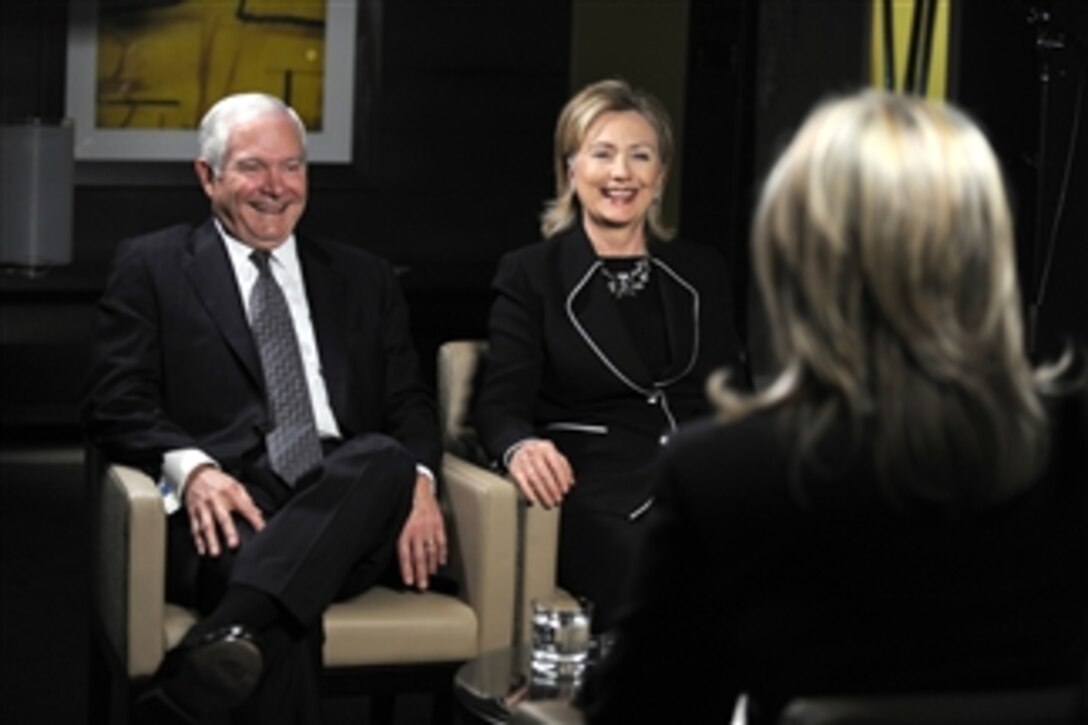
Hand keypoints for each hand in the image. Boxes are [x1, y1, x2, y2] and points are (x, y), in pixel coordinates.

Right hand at [183, 465, 264, 556]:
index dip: (253, 518)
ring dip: (210, 540)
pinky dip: (197, 540)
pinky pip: (194, 527)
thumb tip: (258, 513)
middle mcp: (215, 500)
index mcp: (229, 491)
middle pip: (222, 517)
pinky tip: (202, 550)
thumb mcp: (235, 484)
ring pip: (206, 525)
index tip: (260, 529)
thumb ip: (247, 499)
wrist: (195, 473)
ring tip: (215, 553)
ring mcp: (202, 507)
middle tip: (233, 545)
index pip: (244, 506)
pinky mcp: (192, 512)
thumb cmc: (217, 481)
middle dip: (228, 532)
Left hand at [397, 474, 446, 590]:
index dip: (407, 570)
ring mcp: (429, 528)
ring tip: (430, 576)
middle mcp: (417, 530)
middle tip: (422, 586)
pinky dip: (442, 552)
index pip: (405, 555)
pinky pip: (442, 541)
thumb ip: (395, 535)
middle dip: (421, 574)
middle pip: (420, 557)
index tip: (409, 582)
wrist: (417, 484)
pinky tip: (441, 561)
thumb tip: (391, 549)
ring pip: (431, 551)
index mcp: (404, 530)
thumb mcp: (394, 518)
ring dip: (431, 566)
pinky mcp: (438, 523)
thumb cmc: (404, 501)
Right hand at [508, 439, 573, 507]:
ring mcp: (523, 461)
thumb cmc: (542, 456)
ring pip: (534, 480)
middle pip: (544, 473)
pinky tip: (534, 501)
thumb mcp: (554, 456)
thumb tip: (570, 483)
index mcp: (546, 448)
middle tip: (558, 500)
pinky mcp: (514, 469)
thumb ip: (564, 468)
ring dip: (543, 494)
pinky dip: (529, 493)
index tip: (565, 490)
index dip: (562, 479)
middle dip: (553, 489)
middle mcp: (533, 452)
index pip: (556, 464)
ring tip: (549, 504)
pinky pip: (522, 483)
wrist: (520, 450)